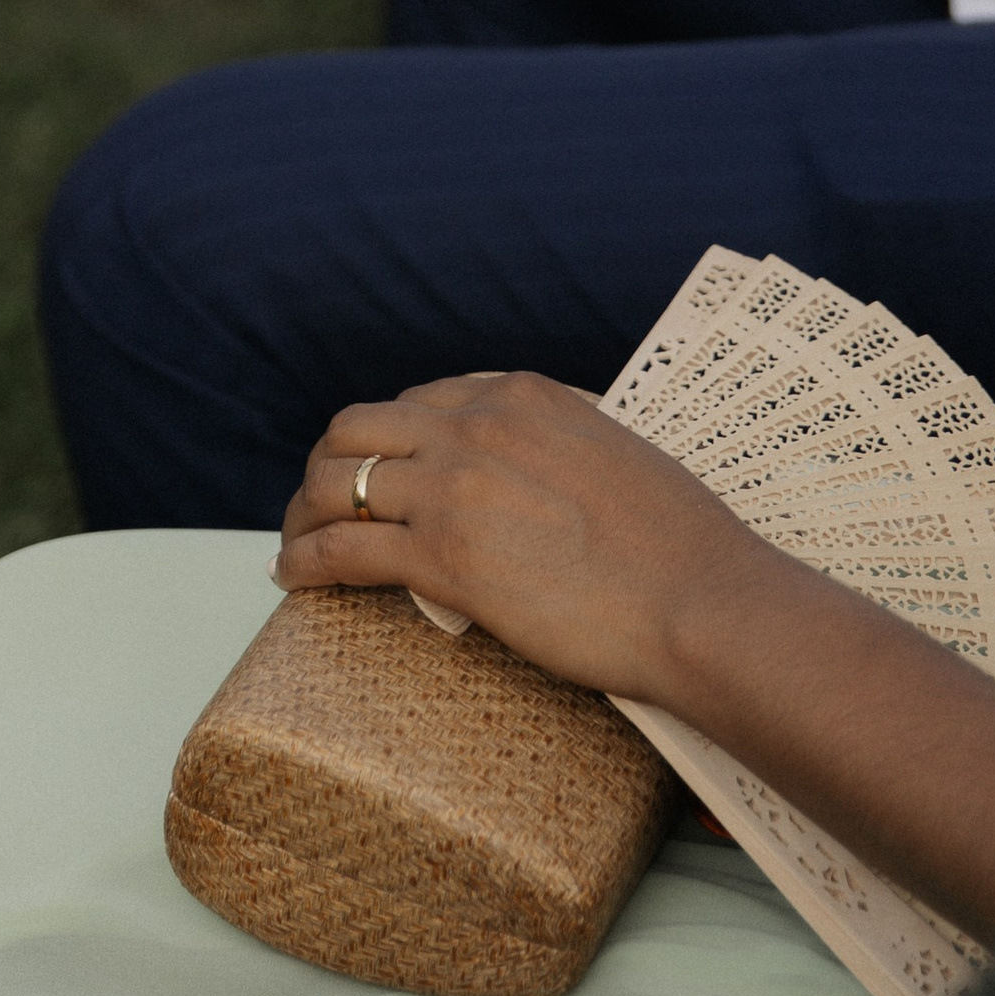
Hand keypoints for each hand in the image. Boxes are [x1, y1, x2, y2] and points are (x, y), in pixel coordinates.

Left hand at [274, 374, 774, 709]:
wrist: (702, 600)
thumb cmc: (681, 547)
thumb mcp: (613, 453)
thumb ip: (555, 450)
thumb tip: (529, 481)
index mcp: (520, 394)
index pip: (417, 402)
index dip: (384, 440)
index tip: (375, 471)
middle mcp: (476, 426)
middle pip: (356, 430)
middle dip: (328, 466)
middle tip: (320, 505)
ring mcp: (454, 489)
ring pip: (337, 485)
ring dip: (303, 514)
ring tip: (294, 545)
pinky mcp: (443, 558)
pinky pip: (342, 550)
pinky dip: (303, 561)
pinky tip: (292, 578)